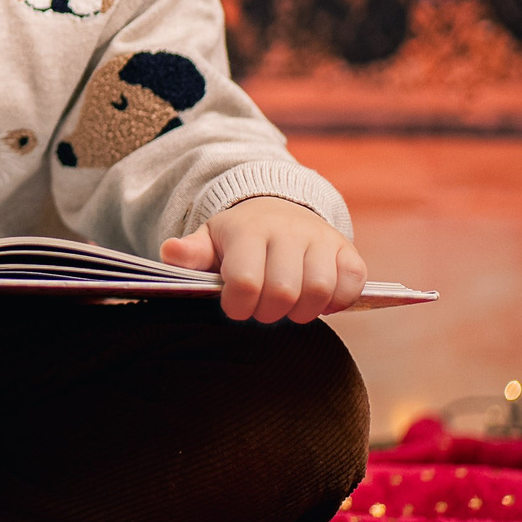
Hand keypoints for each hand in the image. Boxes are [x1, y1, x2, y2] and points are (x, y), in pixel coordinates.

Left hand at [160, 198, 364, 322]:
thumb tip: (170, 253)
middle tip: (263, 310)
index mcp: (248, 231)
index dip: (239, 307)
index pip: (246, 281)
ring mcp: (320, 238)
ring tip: (289, 307)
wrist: (279, 209)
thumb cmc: (239, 237)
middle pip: (283, 292)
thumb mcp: (209, 240)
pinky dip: (338, 301)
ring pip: (319, 291)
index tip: (236, 308)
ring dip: (303, 311)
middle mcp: (287, 230)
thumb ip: (190, 253)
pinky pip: (351, 284)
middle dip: (269, 313)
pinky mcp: (347, 249)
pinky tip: (319, 300)